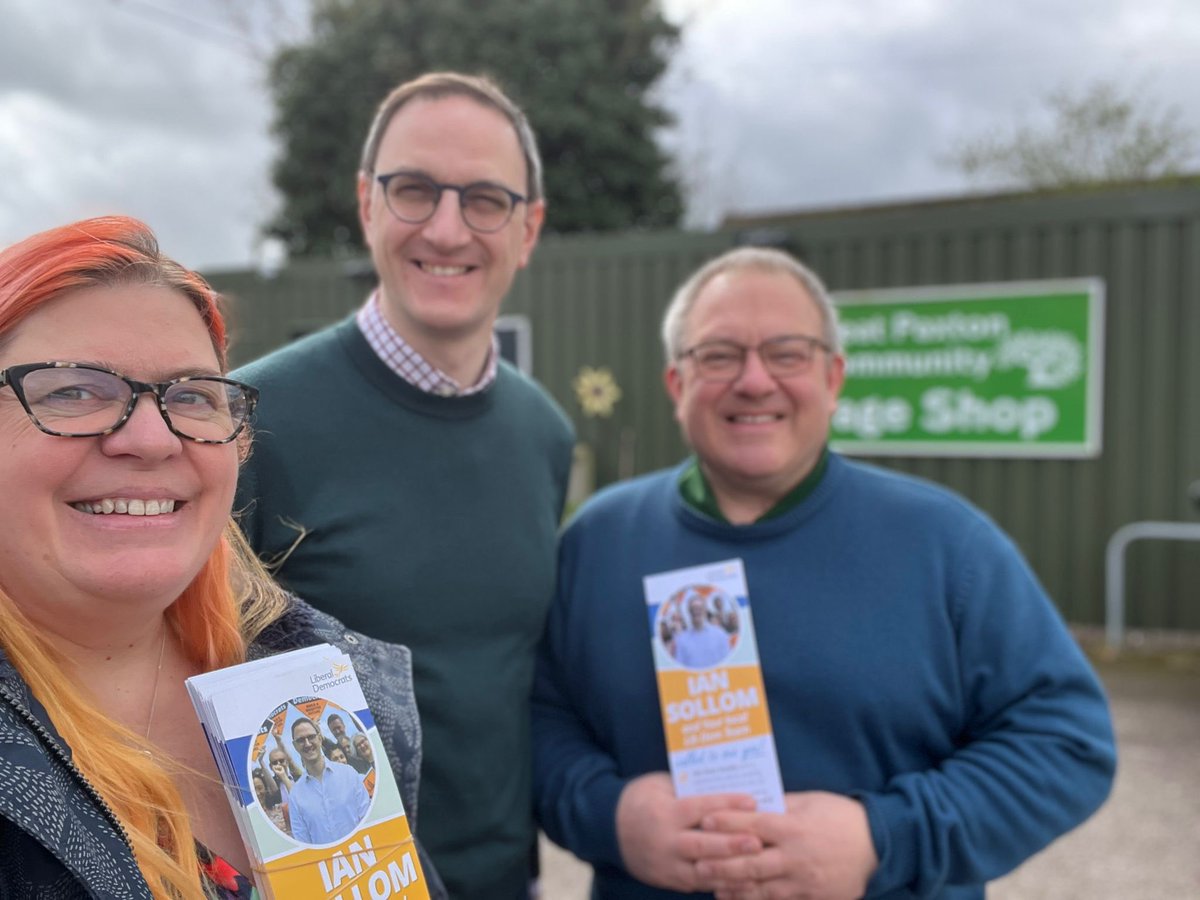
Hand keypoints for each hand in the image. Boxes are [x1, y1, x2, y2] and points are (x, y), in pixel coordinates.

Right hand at [615, 772, 760, 891]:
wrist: (609, 828)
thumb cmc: (642, 799)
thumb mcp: (660, 785)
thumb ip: (689, 789)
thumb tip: (726, 784)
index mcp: (664, 813)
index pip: (699, 808)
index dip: (726, 804)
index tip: (752, 801)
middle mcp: (665, 841)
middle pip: (703, 845)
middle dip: (732, 845)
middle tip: (758, 842)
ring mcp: (666, 865)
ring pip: (703, 871)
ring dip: (731, 870)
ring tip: (758, 867)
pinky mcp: (668, 880)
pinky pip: (698, 884)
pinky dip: (721, 883)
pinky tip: (743, 880)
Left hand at [697, 791, 876, 899]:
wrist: (879, 844)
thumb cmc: (841, 816)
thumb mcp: (810, 802)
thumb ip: (780, 805)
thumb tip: (751, 803)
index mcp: (794, 827)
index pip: (752, 825)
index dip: (727, 822)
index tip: (704, 820)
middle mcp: (796, 856)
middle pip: (751, 862)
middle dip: (721, 864)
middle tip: (697, 864)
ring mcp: (805, 881)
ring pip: (762, 888)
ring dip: (735, 888)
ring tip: (712, 886)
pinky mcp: (814, 897)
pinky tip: (741, 898)